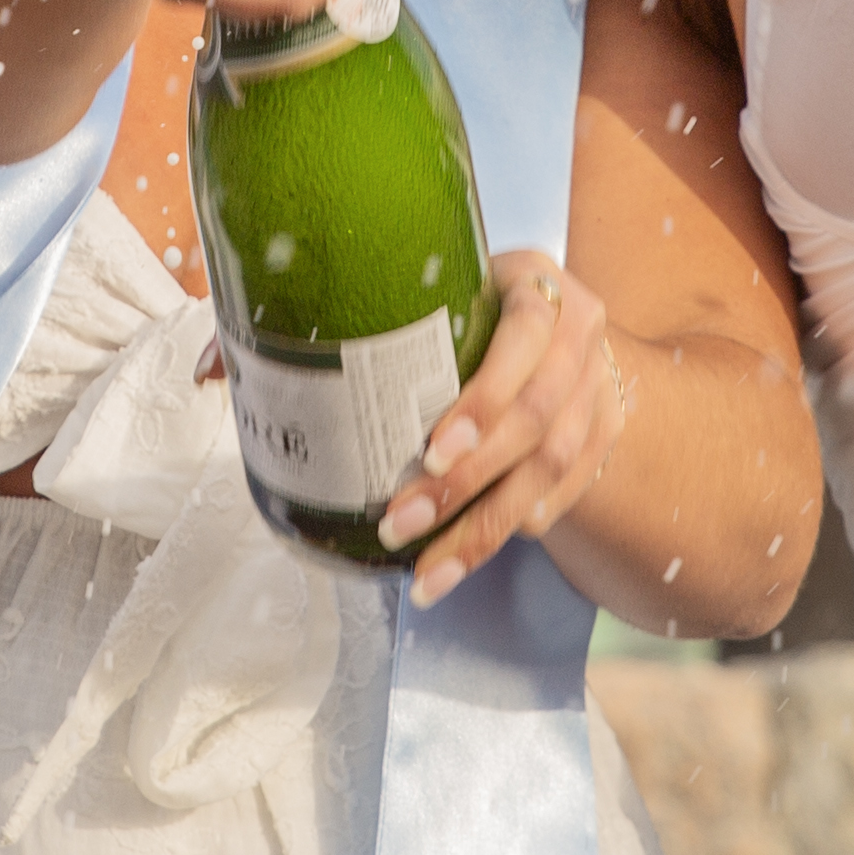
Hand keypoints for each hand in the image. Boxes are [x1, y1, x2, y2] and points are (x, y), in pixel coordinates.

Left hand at [377, 247, 627, 604]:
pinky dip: (517, 527)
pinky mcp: (605, 433)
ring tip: (429, 570)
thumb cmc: (473, 302)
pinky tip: (469, 555)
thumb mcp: (444, 288)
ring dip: (486, 526)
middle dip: (466, 481)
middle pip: (535, 418)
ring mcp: (600, 388)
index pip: (524, 337)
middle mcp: (581, 336)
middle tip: (401, 524)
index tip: (430, 451)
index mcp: (537, 284)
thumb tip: (247, 376)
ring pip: (552, 467)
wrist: (560, 318)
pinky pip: (567, 493)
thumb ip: (379, 320)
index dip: (483, 399)